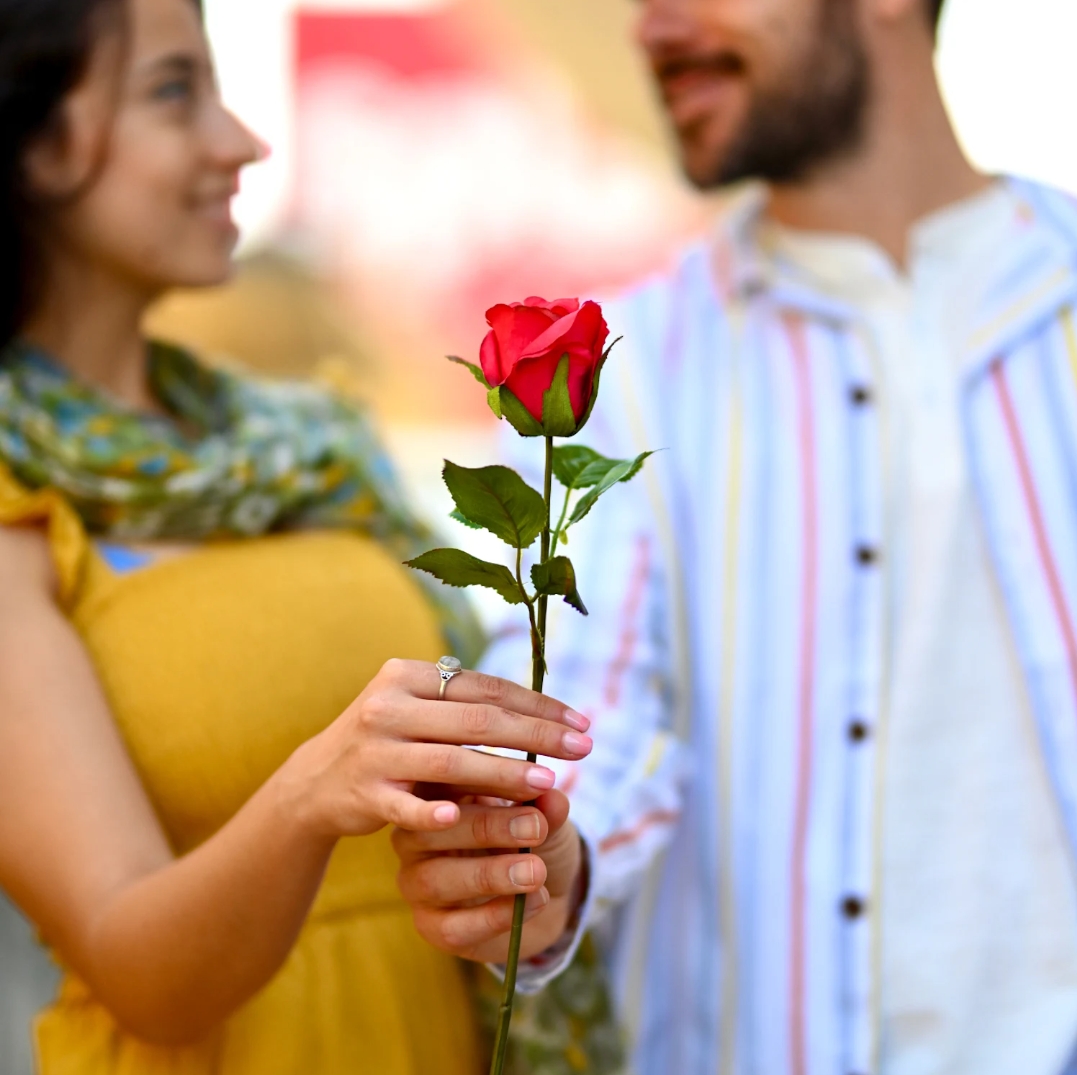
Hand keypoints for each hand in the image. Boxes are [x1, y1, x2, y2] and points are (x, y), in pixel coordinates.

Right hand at [275, 659, 592, 838]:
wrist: (317, 779)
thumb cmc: (389, 740)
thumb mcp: (419, 709)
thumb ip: (466, 704)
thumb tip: (543, 708)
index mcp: (409, 676)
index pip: (486, 687)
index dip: (538, 704)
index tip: (582, 721)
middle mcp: (389, 706)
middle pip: (476, 720)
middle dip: (536, 735)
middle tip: (583, 747)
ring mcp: (374, 750)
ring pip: (449, 760)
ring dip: (502, 773)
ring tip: (548, 783)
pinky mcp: (363, 793)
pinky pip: (404, 804)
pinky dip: (431, 810)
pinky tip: (459, 818)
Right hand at [392, 790, 584, 962]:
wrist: (547, 891)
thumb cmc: (533, 838)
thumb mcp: (546, 816)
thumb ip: (545, 807)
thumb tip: (550, 796)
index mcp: (435, 795)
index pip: (443, 781)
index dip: (482, 780)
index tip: (527, 781)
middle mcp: (414, 836)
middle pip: (429, 831)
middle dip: (485, 828)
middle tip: (534, 828)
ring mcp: (416, 883)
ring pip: (435, 881)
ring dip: (490, 875)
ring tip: (535, 872)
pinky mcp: (431, 926)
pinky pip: (453, 926)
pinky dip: (496, 915)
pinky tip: (535, 901)